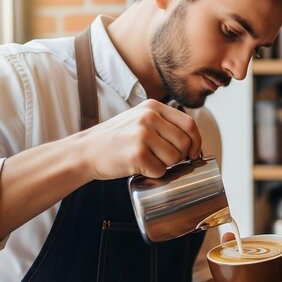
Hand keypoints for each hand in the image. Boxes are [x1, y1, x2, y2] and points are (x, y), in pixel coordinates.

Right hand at [77, 99, 201, 178]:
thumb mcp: (139, 119)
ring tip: (148, 160)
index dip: (196, 141)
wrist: (86, 151)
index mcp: (153, 107)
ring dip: (166, 166)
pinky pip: (160, 171)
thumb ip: (163, 123)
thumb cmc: (115, 139)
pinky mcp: (137, 153)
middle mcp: (149, 117)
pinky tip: (139, 167)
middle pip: (184, 143)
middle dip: (180, 157)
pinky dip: (153, 174)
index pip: (189, 124)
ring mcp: (143, 135)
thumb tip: (193, 142)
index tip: (193, 153)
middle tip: (163, 160)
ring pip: (175, 158)